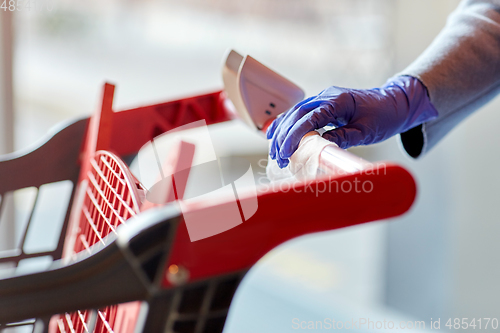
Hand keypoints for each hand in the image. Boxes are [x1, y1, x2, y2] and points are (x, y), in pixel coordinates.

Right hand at [266, 76, 437, 167]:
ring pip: (294, 113)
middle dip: (284, 137)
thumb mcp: (365, 132)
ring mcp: (323, 98)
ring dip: (283, 132)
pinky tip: (277, 136)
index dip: (294, 136)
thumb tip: (319, 148)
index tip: (286, 152)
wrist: (395, 102)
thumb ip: (342, 138)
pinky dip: (288, 125)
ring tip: (276, 152)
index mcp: (337, 101)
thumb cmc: (384, 116)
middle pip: (296, 115)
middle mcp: (326, 96)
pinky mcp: (323, 104)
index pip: (308, 118)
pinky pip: (300, 114)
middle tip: (278, 157)